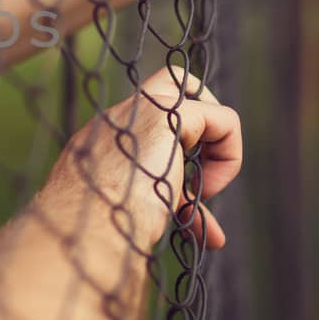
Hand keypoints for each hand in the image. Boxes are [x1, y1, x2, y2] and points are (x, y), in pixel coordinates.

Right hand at [44, 68, 241, 250]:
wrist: (88, 232)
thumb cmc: (104, 234)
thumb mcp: (141, 213)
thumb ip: (177, 208)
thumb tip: (216, 236)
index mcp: (105, 138)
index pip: (153, 124)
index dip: (181, 160)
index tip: (185, 206)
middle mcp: (120, 115)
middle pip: (171, 82)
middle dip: (201, 119)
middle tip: (202, 167)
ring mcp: (140, 107)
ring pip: (198, 93)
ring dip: (216, 145)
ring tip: (204, 189)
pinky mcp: (166, 113)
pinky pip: (225, 120)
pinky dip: (229, 159)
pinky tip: (206, 190)